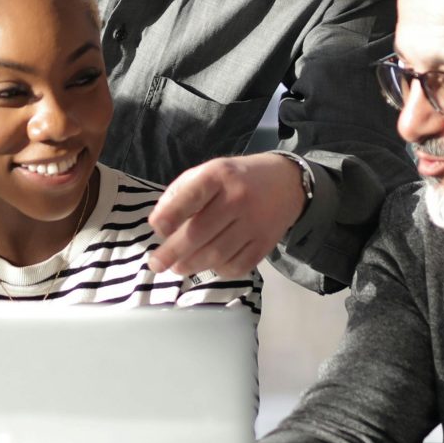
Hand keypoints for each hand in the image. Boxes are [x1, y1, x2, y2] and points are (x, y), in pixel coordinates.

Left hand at [147, 152, 305, 278]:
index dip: (171, 214)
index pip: (192, 196)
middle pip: (200, 232)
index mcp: (219, 175)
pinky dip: (218, 270)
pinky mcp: (265, 243)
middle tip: (156, 264)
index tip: (157, 229)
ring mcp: (254, 223)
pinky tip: (209, 265)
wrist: (286, 182)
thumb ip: (180, 193)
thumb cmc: (236, 178)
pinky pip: (237, 266)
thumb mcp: (209, 171)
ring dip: (191, 265)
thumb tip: (158, 226)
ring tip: (178, 267)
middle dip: (173, 252)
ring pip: (216, 254)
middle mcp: (238, 198)